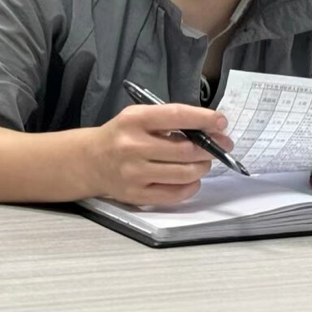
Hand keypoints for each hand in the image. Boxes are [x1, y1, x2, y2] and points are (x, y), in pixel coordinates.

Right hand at [89, 103, 232, 205]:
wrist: (89, 161)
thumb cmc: (120, 136)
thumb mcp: (138, 117)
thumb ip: (168, 120)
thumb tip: (208, 129)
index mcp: (134, 120)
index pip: (176, 116)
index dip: (203, 119)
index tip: (221, 122)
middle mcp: (132, 146)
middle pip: (185, 149)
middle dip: (210, 147)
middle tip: (221, 145)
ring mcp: (134, 174)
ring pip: (184, 173)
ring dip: (203, 166)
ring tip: (204, 161)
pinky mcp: (136, 195)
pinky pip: (176, 194)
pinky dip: (191, 185)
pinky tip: (192, 178)